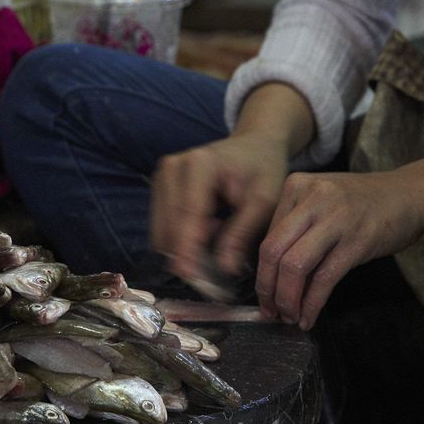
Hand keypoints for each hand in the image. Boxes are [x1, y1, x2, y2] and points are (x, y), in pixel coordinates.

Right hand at [151, 132, 288, 281]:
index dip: (188, 246)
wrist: (253, 146)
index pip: (189, 212)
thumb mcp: (264, 201)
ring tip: (218, 237)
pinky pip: (162, 226)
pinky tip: (208, 231)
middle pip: (169, 222)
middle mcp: (172, 166)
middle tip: (210, 277)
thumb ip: (242, 233)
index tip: (190, 275)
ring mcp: (162, 176)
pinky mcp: (159, 187)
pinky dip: (181, 239)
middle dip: (185, 253)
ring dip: (183, 247)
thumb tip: (224, 268)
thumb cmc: (263, 171)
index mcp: (200, 163)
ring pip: (161, 228)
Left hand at [256, 170, 423, 329]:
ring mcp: (336, 219)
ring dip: (288, 300)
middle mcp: (312, 199)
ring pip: (295, 266)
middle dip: (267, 289)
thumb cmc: (360, 202)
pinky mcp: (357, 241)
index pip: (266, 237)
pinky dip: (312, 304)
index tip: (265, 295)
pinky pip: (325, 278)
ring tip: (289, 317)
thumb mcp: (320, 202)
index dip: (262, 272)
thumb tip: (272, 276)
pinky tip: (309, 318)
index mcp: (296, 186)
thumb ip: (295, 228)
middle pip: (273, 252)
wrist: (409, 193)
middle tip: (270, 311)